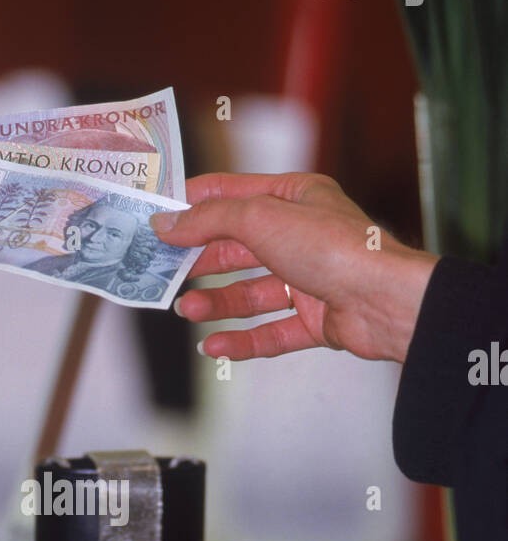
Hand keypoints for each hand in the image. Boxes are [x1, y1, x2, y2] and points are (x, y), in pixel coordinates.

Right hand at [150, 172, 437, 363]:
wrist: (385, 301)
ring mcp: (310, 280)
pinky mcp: (317, 320)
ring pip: (252, 292)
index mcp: (295, 197)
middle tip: (163, 271)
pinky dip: (242, 340)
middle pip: (238, 248)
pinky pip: (271, 331)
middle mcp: (302, 236)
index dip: (193, 204)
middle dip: (200, 261)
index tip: (156, 216)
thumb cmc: (335, 247)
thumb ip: (209, 219)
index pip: (233, 194)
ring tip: (187, 311)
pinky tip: (213, 346)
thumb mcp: (261, 217)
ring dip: (217, 303)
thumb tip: (167, 221)